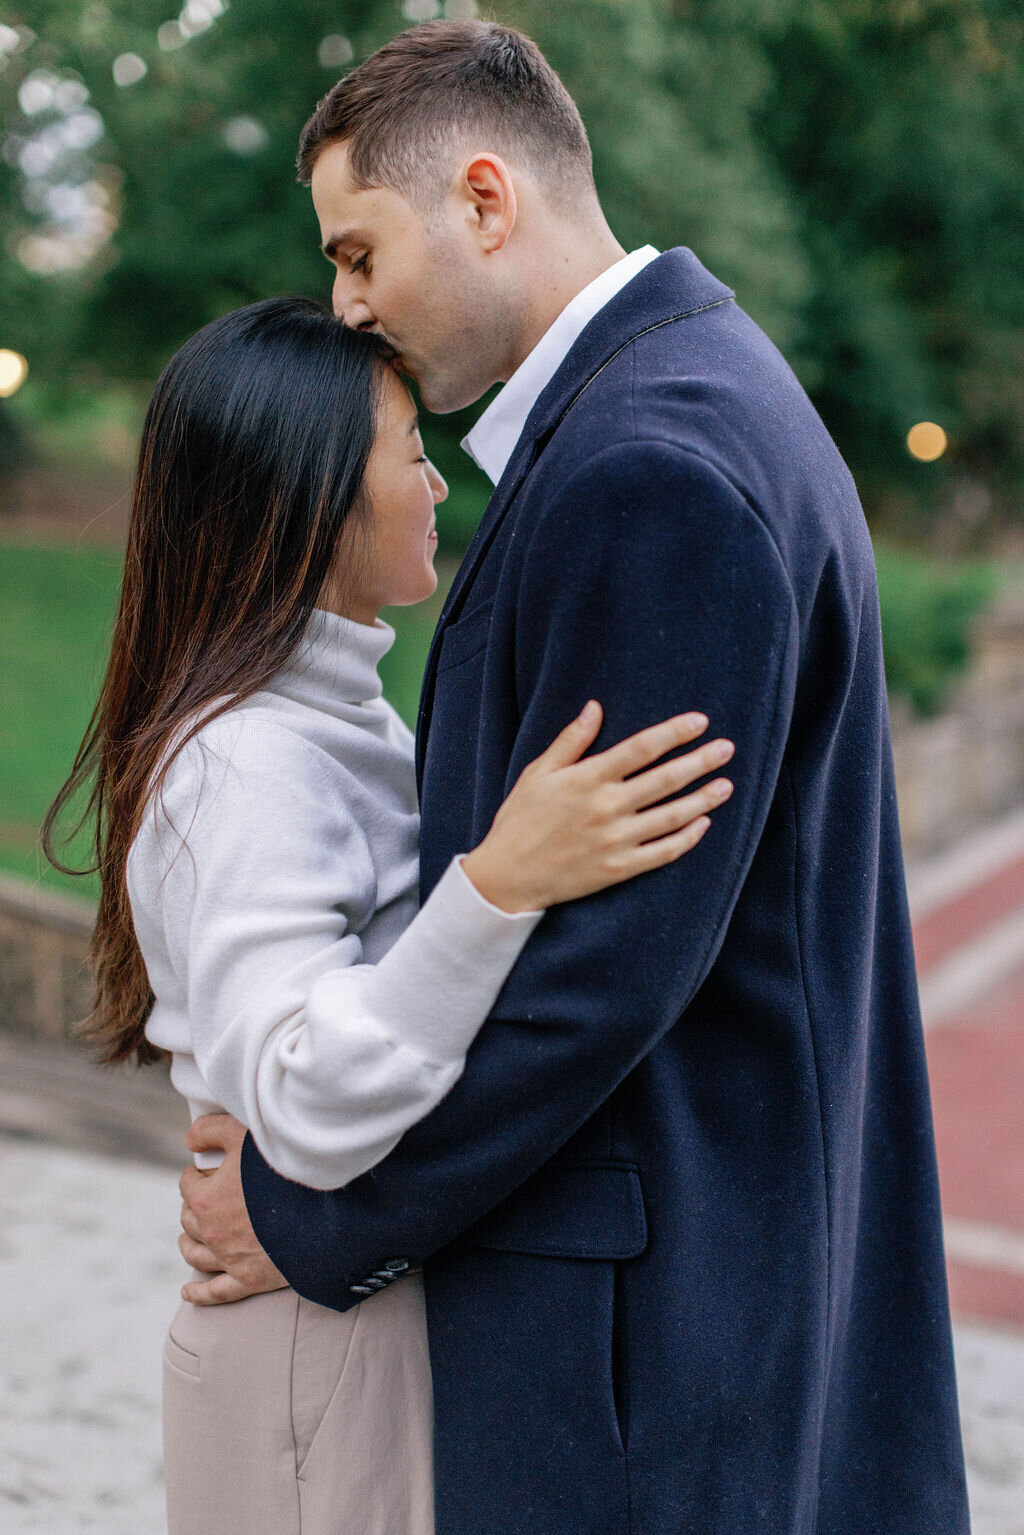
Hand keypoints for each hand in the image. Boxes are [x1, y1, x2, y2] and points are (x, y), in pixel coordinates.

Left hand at [178, 1114, 287, 1305]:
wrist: (323, 1209)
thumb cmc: (284, 1167)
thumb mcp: (243, 1134)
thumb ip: (210, 1130)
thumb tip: (189, 1142)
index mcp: (206, 1199)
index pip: (187, 1185)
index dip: (195, 1174)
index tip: (205, 1170)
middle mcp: (211, 1232)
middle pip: (189, 1219)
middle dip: (193, 1206)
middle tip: (206, 1197)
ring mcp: (229, 1259)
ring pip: (196, 1254)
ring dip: (189, 1243)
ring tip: (189, 1237)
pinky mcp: (248, 1279)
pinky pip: (216, 1292)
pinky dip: (199, 1293)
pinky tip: (189, 1292)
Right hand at [461, 702, 733, 912]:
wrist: (507, 876)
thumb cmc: (520, 819)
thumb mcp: (538, 773)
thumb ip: (570, 741)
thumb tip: (594, 707)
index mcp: (587, 778)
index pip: (641, 748)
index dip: (674, 733)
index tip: (700, 721)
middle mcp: (606, 807)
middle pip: (665, 779)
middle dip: (701, 761)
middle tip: (727, 749)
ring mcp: (615, 840)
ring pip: (671, 816)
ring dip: (703, 799)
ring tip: (727, 785)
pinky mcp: (619, 868)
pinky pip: (662, 853)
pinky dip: (686, 839)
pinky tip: (703, 824)